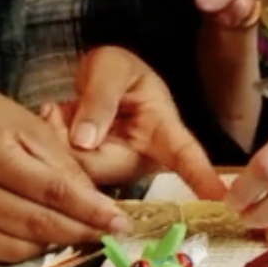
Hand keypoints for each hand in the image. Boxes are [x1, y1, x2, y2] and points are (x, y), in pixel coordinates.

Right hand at [0, 78, 128, 265]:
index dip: (90, 210)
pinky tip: (38, 242)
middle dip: (79, 232)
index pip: (52, 191)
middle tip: (107, 235)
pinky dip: (18, 254)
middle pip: (35, 224)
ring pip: (13, 248)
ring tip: (75, 234)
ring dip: (51, 246)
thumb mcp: (21, 120)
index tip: (118, 221)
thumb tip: (92, 198)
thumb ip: (57, 159)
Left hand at [34, 46, 225, 197]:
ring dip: (55, 141)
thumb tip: (84, 141)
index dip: (201, 177)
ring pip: (75, 174)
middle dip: (71, 142)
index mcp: (162, 129)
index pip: (185, 154)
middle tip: (59, 109)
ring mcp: (112, 172)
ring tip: (58, 111)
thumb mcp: (111, 68)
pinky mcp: (88, 179)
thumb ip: (100, 98)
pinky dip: (47, 145)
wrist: (95, 81)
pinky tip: (53, 124)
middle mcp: (140, 159)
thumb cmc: (116, 71)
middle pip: (103, 169)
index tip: (220, 198)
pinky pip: (58, 173)